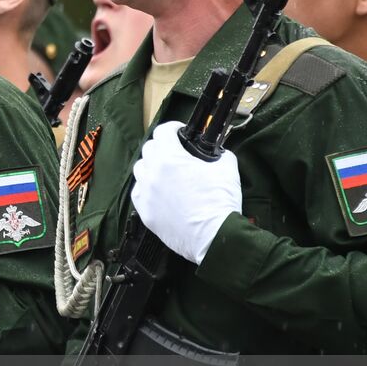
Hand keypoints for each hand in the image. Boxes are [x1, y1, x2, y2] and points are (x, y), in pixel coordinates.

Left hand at [130, 121, 240, 264]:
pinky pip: (139, 192)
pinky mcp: (145, 212)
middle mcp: (152, 173)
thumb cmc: (220, 202)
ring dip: (151, 166)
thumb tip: (218, 153)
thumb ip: (220, 154)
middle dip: (162, 146)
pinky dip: (147, 188)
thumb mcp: (227, 169)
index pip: (162, 132)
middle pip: (149, 149)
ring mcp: (145, 194)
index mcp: (170, 158)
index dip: (172, 128)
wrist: (215, 237)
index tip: (179, 132)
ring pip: (140, 170)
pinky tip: (160, 192)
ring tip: (166, 172)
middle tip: (175, 152)